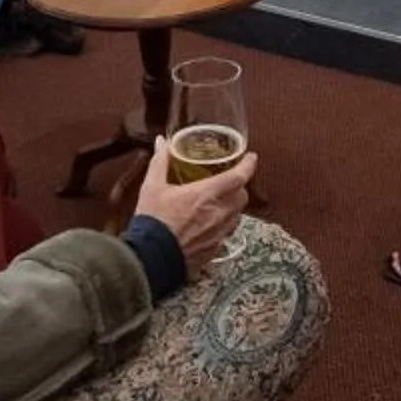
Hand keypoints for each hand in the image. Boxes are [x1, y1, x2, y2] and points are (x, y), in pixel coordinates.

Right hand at [136, 143, 257, 276]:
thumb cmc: (152, 221)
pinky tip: (210, 225)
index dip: (248, 165)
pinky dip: (223, 226)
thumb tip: (161, 142)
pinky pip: (226, 234)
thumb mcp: (152, 187)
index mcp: (206, 194)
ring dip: (233, 207)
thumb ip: (160, 162)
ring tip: (221, 203)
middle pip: (242, 196)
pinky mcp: (214, 250)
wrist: (150, 258)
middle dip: (239, 187)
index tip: (251, 158)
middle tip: (230, 181)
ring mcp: (218, 234)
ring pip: (237, 216)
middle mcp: (218, 214)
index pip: (238, 176)